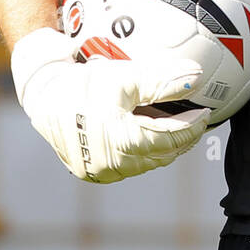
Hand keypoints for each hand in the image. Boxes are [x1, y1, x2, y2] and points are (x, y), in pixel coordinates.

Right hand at [11, 26, 211, 182]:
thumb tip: (197, 76)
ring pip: (145, 163)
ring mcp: (99, 171)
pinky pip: (128, 166)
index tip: (206, 113)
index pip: (170, 138)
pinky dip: (143, 152)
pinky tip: (150, 135)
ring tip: (176, 128)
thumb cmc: (85, 80)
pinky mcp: (91, 174)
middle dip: (182, 139)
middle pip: (161, 155)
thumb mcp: (126, 76)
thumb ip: (162, 79)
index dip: (192, 126)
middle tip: (196, 122)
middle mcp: (109, 163)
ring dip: (164, 147)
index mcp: (120, 140)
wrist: (43, 93)